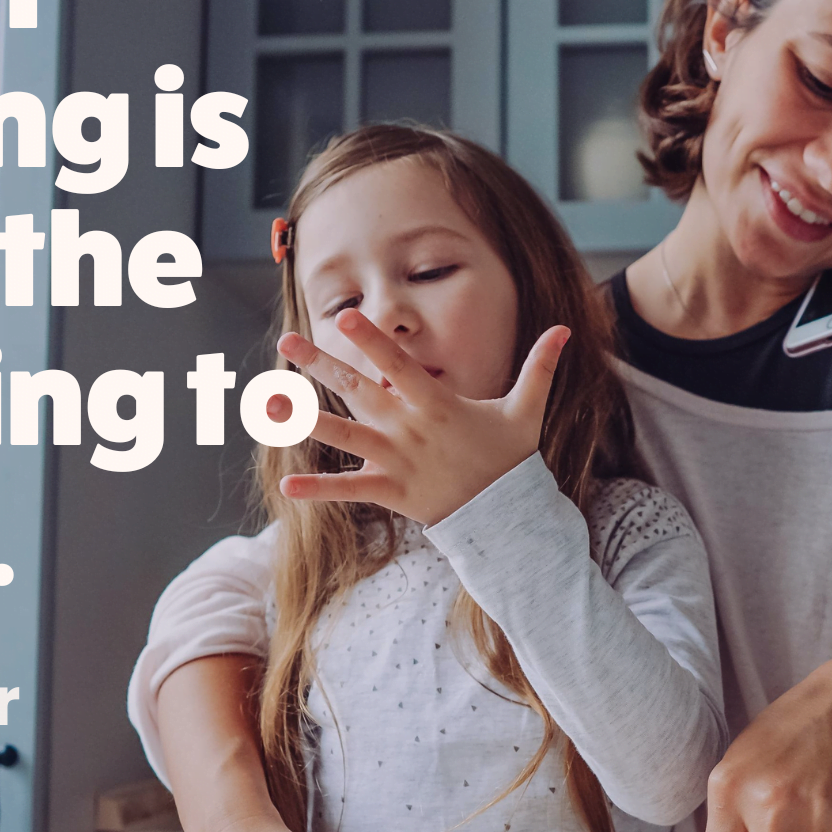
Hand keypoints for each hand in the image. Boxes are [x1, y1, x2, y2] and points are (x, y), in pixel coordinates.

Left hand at [276, 310, 568, 526]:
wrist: (506, 517)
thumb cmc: (511, 458)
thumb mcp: (527, 410)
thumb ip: (539, 368)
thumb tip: (565, 329)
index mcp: (437, 403)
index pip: (399, 364)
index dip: (373, 339)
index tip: (345, 314)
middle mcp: (410, 428)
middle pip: (358, 390)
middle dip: (321, 365)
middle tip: (287, 341)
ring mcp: (397, 460)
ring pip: (345, 436)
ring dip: (304, 421)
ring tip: (266, 405)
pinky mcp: (391, 490)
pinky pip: (351, 489)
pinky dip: (320, 490)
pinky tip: (288, 487)